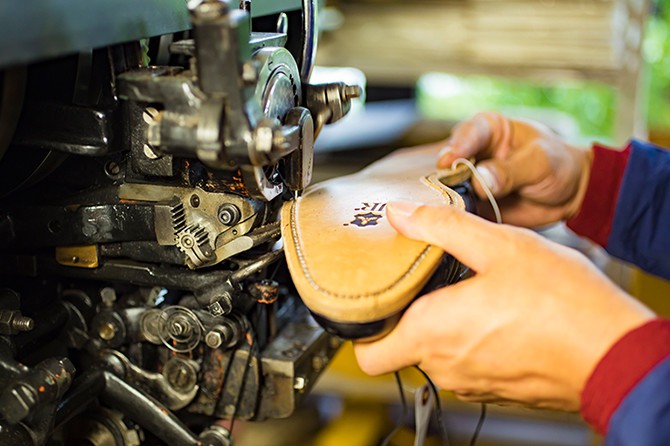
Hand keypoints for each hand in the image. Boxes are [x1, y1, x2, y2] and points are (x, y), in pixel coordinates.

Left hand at [353, 202, 653, 410]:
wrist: (613, 351)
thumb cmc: (561, 302)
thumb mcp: (498, 245)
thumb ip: (440, 227)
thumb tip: (401, 214)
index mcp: (432, 332)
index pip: (368, 353)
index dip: (367, 326)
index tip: (380, 297)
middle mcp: (446, 365)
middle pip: (402, 347)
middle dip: (410, 315)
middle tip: (428, 281)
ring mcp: (472, 382)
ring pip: (437, 355)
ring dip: (445, 324)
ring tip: (469, 290)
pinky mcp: (497, 387)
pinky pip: (468, 363)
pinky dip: (472, 339)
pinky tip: (497, 312)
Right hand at [436, 112, 591, 226]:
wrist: (571, 195)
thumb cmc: (558, 165)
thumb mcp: (540, 162)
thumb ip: (510, 170)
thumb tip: (480, 181)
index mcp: (488, 130)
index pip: (467, 134)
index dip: (457, 146)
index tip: (448, 161)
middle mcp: (473, 154)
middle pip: (449, 164)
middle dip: (445, 177)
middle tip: (444, 189)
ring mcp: (470, 182)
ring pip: (450, 190)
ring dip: (448, 201)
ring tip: (448, 208)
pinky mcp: (473, 206)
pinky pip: (460, 213)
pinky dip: (457, 219)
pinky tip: (456, 224)